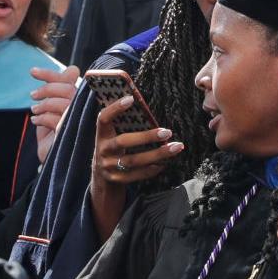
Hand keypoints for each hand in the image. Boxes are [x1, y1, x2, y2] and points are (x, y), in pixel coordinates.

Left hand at [29, 66, 79, 162]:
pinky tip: (35, 121)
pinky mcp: (73, 134)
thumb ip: (57, 90)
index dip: (51, 74)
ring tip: (34, 111)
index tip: (32, 72)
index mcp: (79, 100)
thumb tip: (72, 69)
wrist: (51, 158)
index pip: (68, 81)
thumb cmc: (53, 133)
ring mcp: (80, 121)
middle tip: (33, 96)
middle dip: (47, 89)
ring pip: (62, 103)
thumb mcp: (51, 108)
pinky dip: (42, 118)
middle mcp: (84, 109)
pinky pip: (56, 119)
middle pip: (67, 89)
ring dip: (44, 105)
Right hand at [86, 95, 183, 241]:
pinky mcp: (117, 179)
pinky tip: (165, 163)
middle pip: (123, 142)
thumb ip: (123, 124)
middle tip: (167, 132)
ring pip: (134, 161)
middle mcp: (102, 150)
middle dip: (146, 137)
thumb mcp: (113, 136)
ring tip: (176, 147)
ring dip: (158, 154)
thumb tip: (143, 106)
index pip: (103, 118)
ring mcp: (108, 166)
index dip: (115, 108)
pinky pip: (137, 174)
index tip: (131, 98)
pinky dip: (152, 169)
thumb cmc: (114, 148)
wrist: (101, 177)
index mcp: (101, 134)